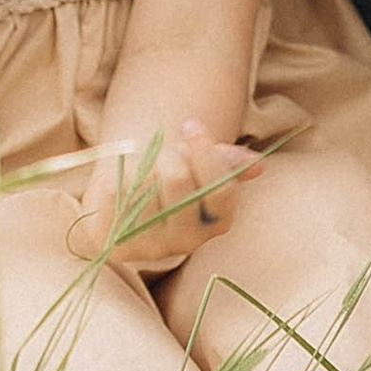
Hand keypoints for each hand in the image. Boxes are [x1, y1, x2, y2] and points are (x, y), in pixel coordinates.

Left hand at [68, 119, 258, 269]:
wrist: (124, 203)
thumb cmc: (167, 177)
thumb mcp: (199, 165)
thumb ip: (227, 161)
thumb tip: (258, 165)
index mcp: (217, 222)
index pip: (221, 190)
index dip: (206, 153)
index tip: (190, 123)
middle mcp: (189, 241)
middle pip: (177, 179)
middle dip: (167, 154)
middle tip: (160, 153)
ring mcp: (153, 248)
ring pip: (143, 184)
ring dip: (139, 165)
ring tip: (139, 169)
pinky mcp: (118, 245)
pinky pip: (113, 193)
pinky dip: (113, 177)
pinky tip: (118, 182)